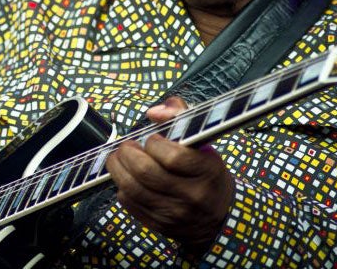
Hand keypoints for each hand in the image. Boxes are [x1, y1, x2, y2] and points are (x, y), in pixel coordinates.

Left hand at [106, 97, 234, 249]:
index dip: (154, 143)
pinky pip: (129, 204)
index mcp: (207, 171)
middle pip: (146, 172)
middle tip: (127, 146)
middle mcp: (192, 195)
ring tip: (119, 157)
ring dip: (117, 168)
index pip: (173, 157)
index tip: (152, 138)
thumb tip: (153, 112)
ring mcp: (174, 213)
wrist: (219, 217)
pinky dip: (122, 187)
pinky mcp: (159, 225)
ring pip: (132, 189)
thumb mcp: (203, 142)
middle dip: (128, 153)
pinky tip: (126, 178)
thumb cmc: (206, 172)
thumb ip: (179, 116)